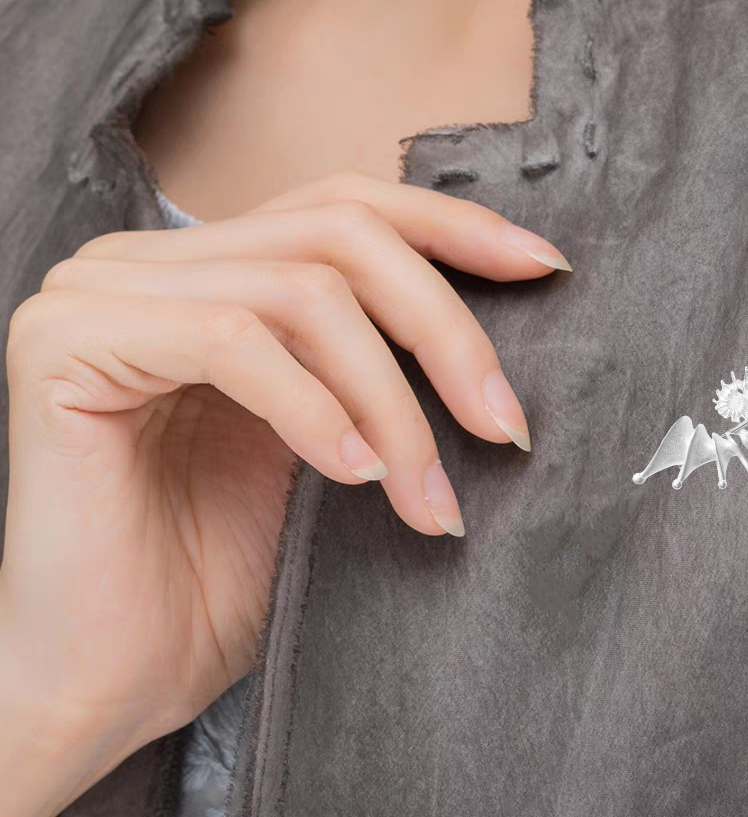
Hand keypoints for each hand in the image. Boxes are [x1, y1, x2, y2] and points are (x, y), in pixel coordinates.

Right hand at [0, 171, 570, 813]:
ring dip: (392, 398)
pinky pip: (233, 340)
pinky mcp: (65, 341)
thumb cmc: (221, 569)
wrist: (108, 682)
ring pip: (301, 292)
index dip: (451, 226)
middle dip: (443, 327)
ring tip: (429, 494)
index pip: (346, 205)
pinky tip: (354, 477)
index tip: (542, 268)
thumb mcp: (333, 435)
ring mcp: (100, 290)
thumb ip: (377, 356)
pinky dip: (316, 408)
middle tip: (503, 424)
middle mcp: (150, 259)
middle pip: (338, 234)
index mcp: (211, 266)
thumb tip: (508, 301)